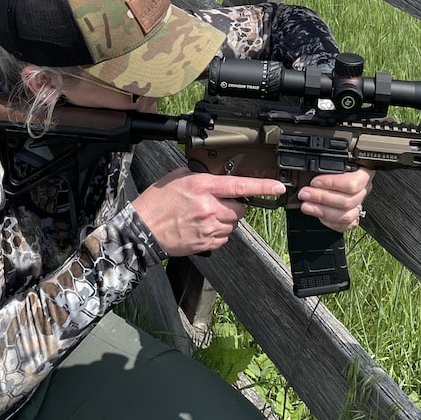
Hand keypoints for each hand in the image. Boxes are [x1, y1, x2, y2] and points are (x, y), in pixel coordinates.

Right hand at [133, 167, 285, 256]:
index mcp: (202, 186)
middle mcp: (208, 207)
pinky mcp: (206, 243)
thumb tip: (220, 176)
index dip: (263, 186)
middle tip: (216, 203)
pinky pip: (225, 237)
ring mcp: (208, 228)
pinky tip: (202, 227)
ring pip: (233, 224)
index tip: (278, 186)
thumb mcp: (179, 177)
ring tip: (205, 216)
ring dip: (226, 219)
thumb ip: (203, 175)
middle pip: (240, 208)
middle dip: (234, 205)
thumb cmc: (157, 201)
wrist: (143, 230)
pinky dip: (219, 232)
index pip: (240, 185)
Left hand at [297, 168, 374, 232]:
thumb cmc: (333, 169)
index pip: (352, 182)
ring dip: (323, 211)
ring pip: (347, 215)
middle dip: (322, 198)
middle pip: (347, 200)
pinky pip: (344, 225)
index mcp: (363, 173)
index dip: (332, 183)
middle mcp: (364, 190)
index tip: (314, 182)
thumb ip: (324, 167)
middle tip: (305, 194)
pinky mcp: (353, 219)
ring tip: (306, 205)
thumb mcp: (331, 163)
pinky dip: (329, 222)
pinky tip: (317, 214)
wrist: (336, 179)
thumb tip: (310, 171)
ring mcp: (360, 205)